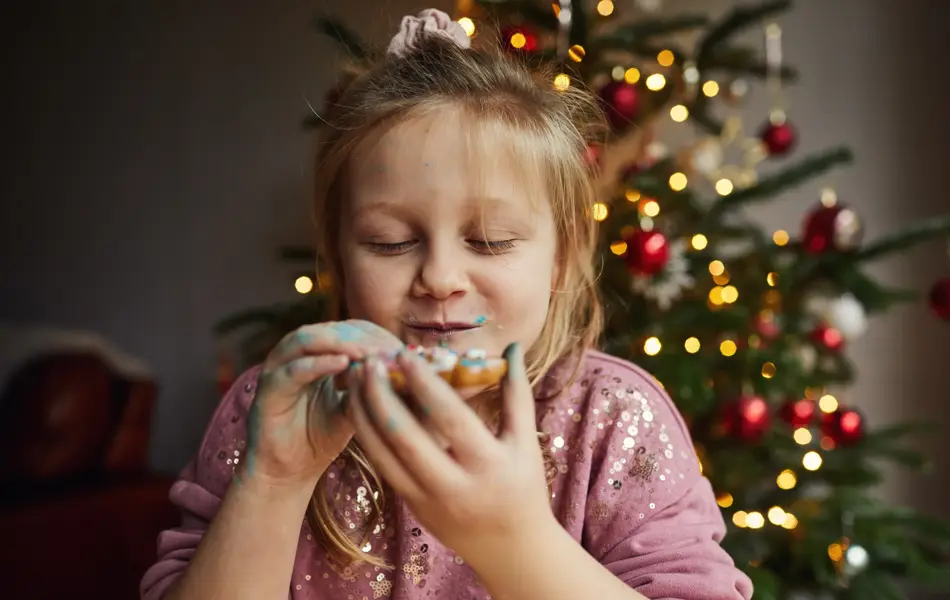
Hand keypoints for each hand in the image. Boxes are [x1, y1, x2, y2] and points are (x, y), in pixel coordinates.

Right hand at [242, 320, 403, 487]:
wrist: (287, 472)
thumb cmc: (320, 437)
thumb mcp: (353, 409)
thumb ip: (370, 388)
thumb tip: (406, 373)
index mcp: (318, 354)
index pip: (350, 330)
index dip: (377, 336)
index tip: (403, 350)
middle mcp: (296, 354)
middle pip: (332, 329)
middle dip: (363, 338)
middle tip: (390, 351)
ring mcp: (279, 367)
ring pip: (308, 339)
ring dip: (342, 343)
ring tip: (370, 354)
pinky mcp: (268, 388)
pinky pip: (294, 369)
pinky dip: (319, 363)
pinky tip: (344, 365)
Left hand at [346, 343, 556, 562]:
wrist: (512, 550)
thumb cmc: (524, 487)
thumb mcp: (525, 442)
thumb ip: (517, 393)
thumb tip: (514, 345)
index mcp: (488, 465)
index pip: (450, 419)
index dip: (425, 384)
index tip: (405, 353)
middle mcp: (454, 486)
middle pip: (406, 437)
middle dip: (381, 396)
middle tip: (369, 360)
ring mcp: (428, 500)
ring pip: (383, 454)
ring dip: (363, 413)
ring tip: (355, 378)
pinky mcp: (411, 506)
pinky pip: (382, 467)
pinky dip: (367, 435)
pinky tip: (359, 407)